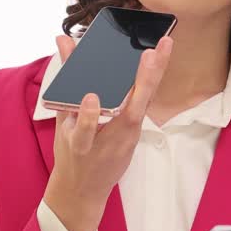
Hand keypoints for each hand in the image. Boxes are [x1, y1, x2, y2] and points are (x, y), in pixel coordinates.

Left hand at [44, 33, 172, 230]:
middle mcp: (122, 128)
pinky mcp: (81, 147)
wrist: (79, 192)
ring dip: (130, 92)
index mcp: (128, 118)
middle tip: (158, 50)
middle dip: (151, 74)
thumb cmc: (91, 150)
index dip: (158, 67)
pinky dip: (87, 117)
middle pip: (141, 99)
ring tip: (139, 65)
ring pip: (122, 115)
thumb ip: (77, 73)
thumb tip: (64, 38)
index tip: (165, 42)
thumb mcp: (90, 112)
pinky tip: (90, 99)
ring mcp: (103, 139)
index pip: (147, 89)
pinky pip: (85, 132)